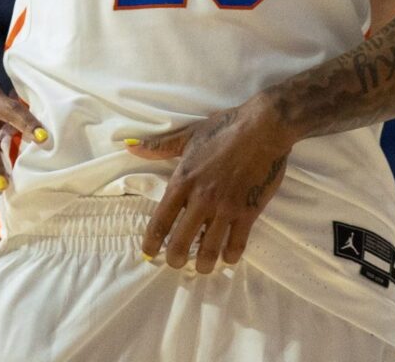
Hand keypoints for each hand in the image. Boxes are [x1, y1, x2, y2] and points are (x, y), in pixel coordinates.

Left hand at [128, 96, 297, 272]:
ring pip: (209, 249)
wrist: (264, 127)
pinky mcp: (248, 211)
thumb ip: (160, 146)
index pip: (160, 221)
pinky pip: (237, 243)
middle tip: (176, 262)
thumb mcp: (189, 135)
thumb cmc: (225, 128)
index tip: (149, 252)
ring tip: (202, 267)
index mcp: (183, 181)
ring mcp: (226, 207)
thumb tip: (130, 146)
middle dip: (175, 259)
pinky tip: (227, 257)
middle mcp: (201, 199)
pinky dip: (230, 255)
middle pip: (181, 242)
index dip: (151, 242)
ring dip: (203, 264)